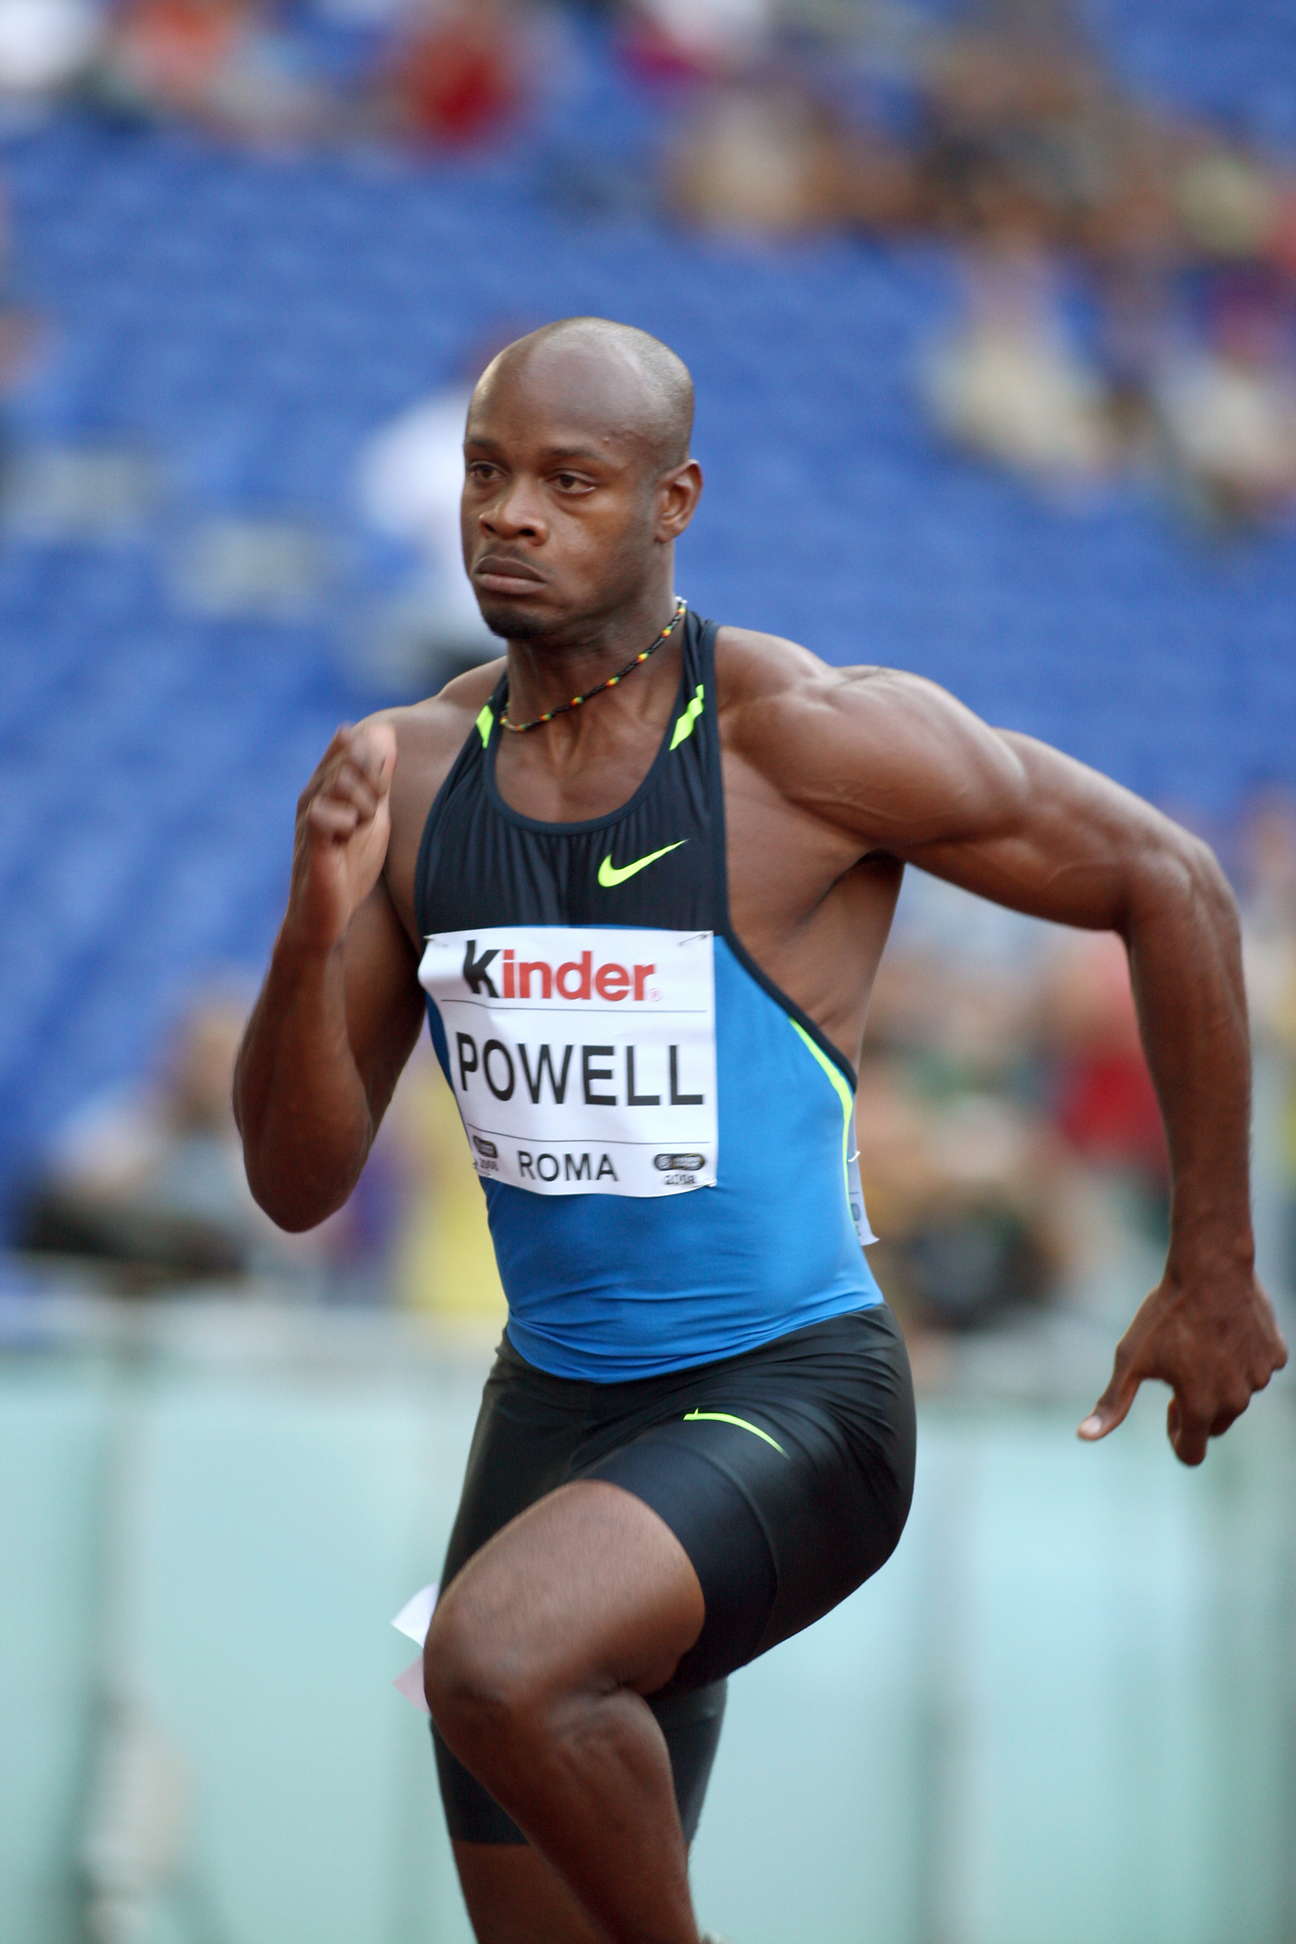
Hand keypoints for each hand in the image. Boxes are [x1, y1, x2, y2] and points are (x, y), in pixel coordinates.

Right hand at [286, 722, 395, 950]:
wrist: (327, 915)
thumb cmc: (348, 865)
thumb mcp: (372, 814)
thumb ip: (378, 776)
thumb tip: (385, 731)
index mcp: (327, 785)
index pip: (350, 742)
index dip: (375, 756)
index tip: (383, 786)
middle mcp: (313, 795)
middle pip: (349, 757)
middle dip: (373, 778)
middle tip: (373, 810)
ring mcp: (309, 817)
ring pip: (339, 781)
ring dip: (362, 801)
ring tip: (361, 825)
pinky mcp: (311, 843)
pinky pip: (322, 815)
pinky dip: (345, 822)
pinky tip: (348, 837)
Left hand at [1078, 1262, 1287, 1465]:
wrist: (1209, 1268)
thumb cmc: (1167, 1314)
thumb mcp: (1130, 1358)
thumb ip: (1113, 1402)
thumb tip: (1084, 1436)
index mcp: (1200, 1407)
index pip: (1192, 1454)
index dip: (1175, 1437)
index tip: (1168, 1409)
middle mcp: (1236, 1400)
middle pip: (1216, 1426)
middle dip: (1198, 1409)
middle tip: (1180, 1371)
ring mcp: (1260, 1377)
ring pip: (1239, 1395)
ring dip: (1221, 1382)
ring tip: (1201, 1345)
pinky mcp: (1275, 1355)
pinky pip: (1258, 1368)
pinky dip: (1244, 1359)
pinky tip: (1225, 1332)